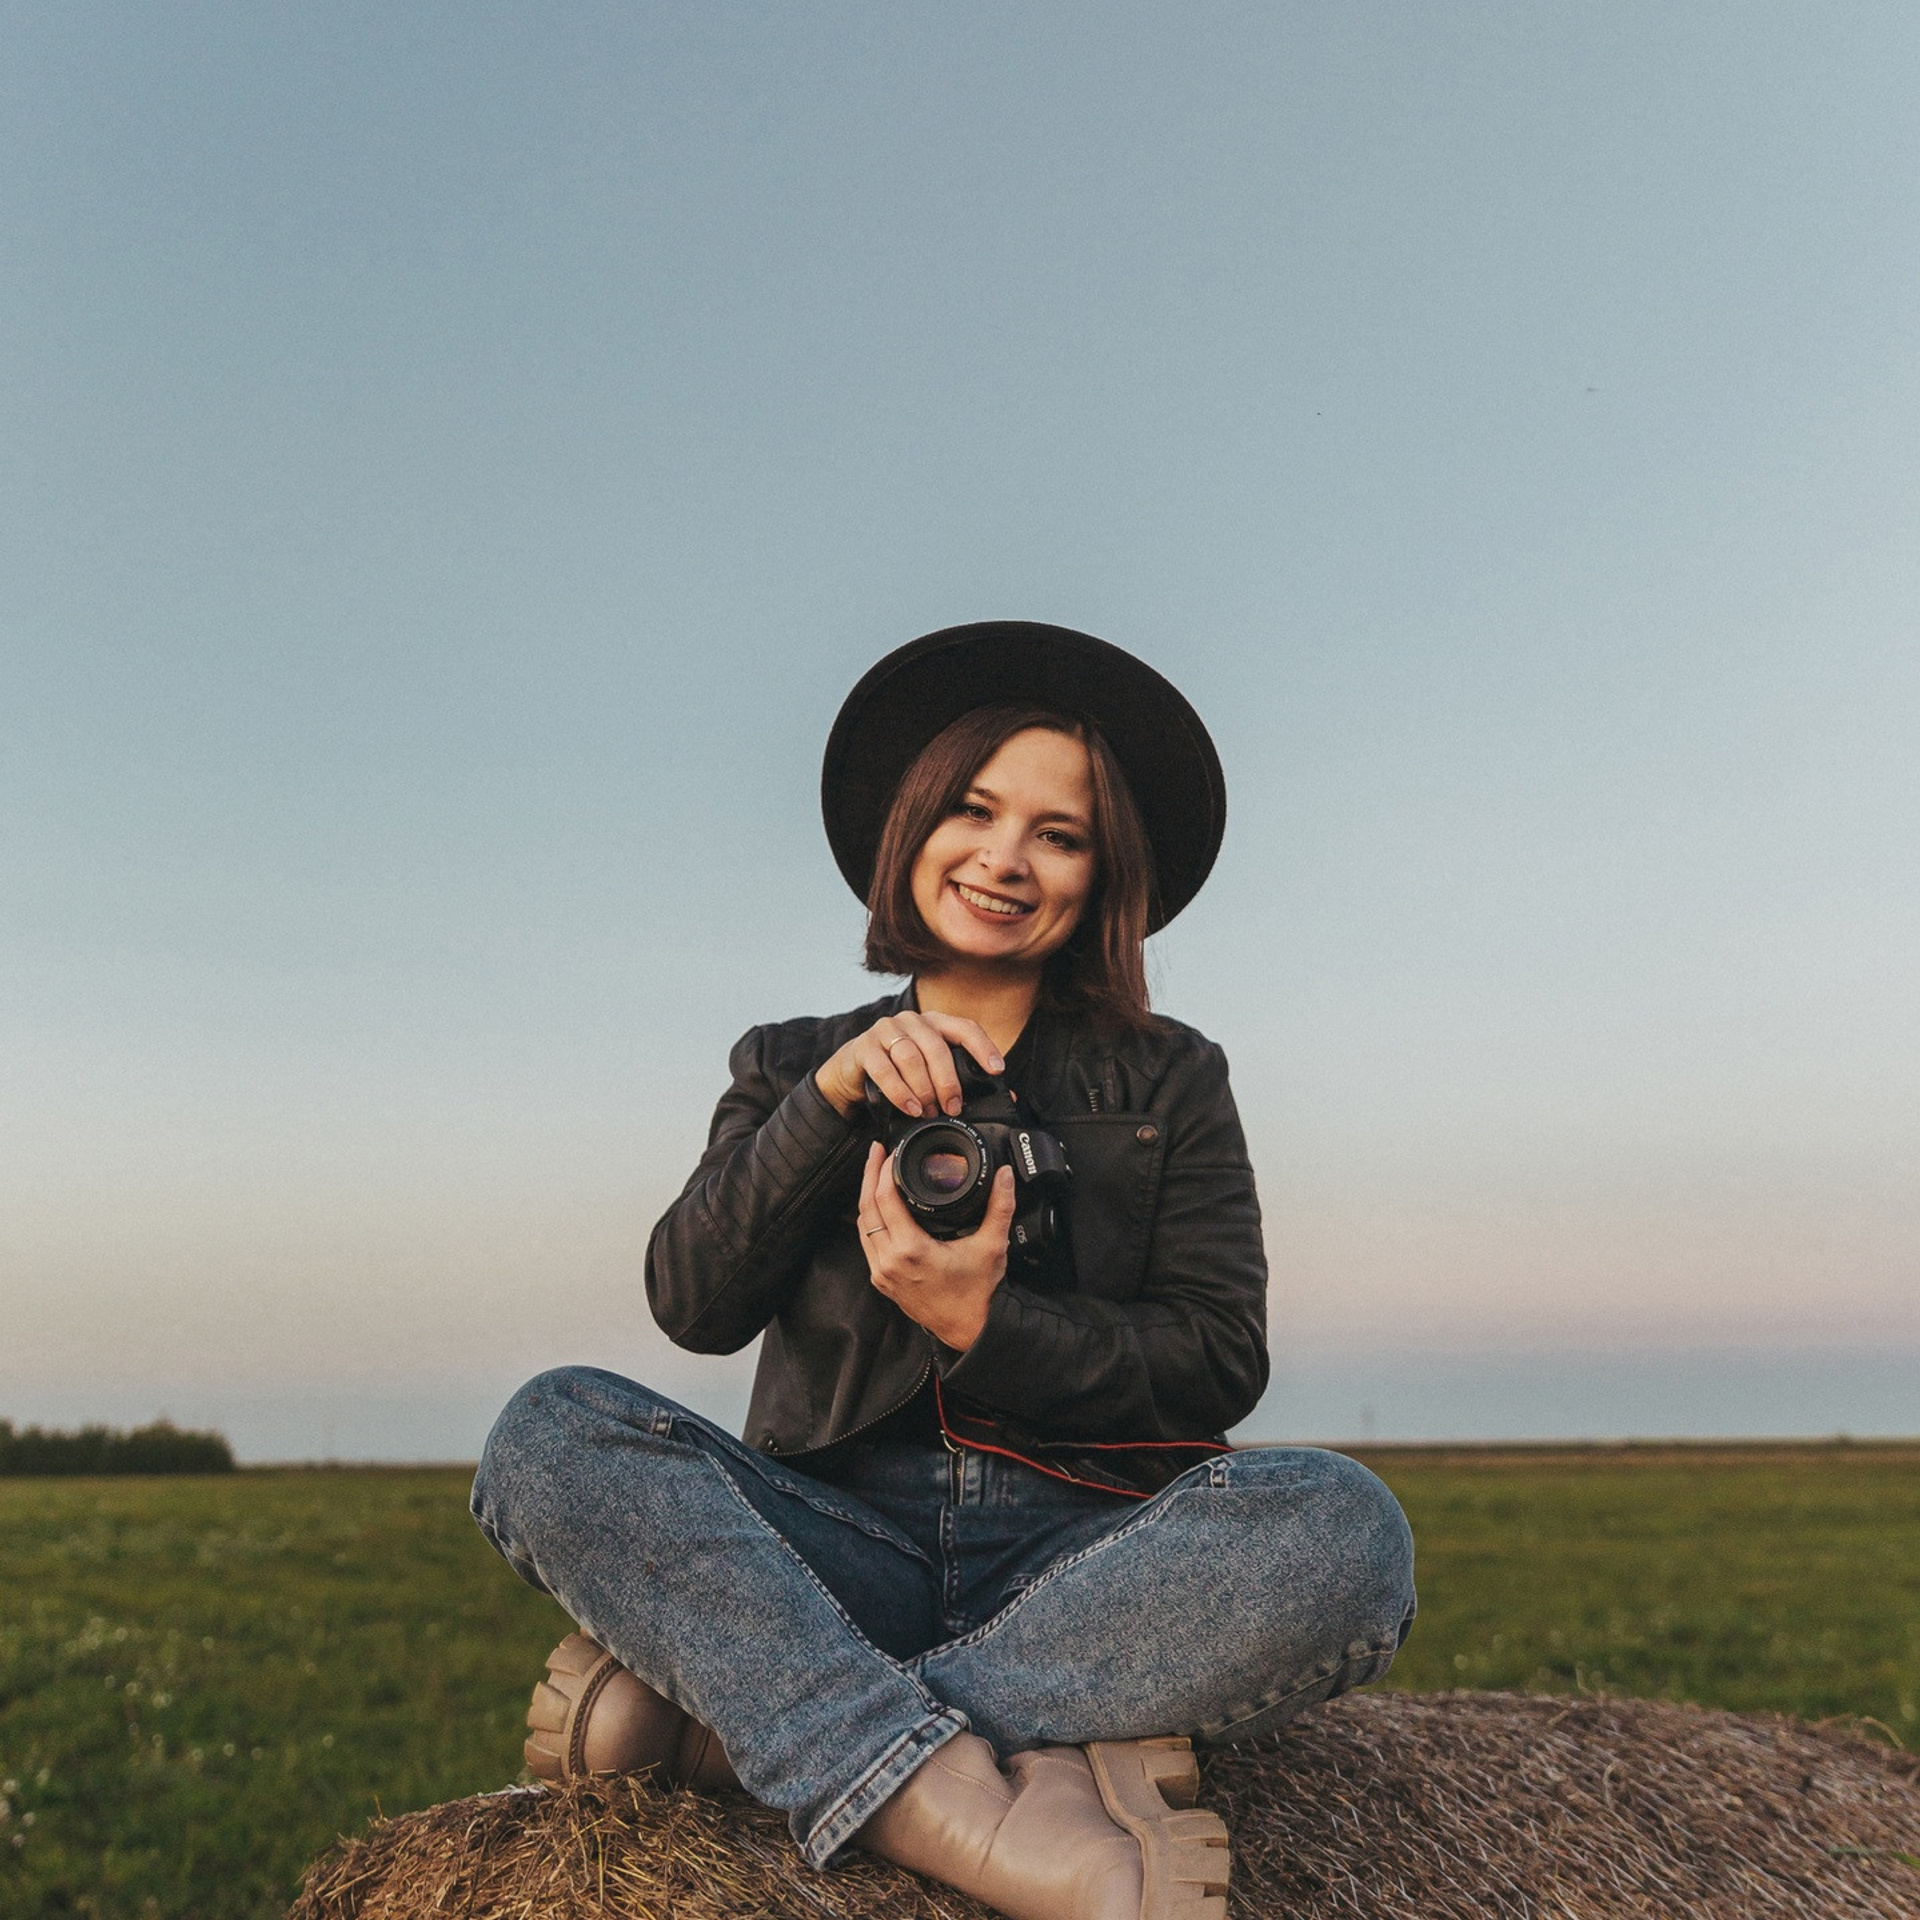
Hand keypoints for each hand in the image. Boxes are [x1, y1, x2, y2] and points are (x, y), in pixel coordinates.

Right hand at [815, 1009, 1005, 1120]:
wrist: (853, 1071)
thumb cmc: (900, 1071)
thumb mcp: (931, 1073)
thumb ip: (963, 1080)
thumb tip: (1008, 1096)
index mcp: (935, 1023)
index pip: (965, 1027)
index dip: (983, 1047)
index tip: (997, 1069)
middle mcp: (912, 1021)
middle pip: (936, 1046)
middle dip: (948, 1081)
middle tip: (952, 1107)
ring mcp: (886, 1030)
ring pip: (911, 1056)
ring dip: (923, 1088)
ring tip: (928, 1111)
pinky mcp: (864, 1046)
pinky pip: (884, 1068)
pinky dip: (900, 1092)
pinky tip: (910, 1107)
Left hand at [856, 1141, 1013, 1351]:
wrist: (970, 1329)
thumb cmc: (978, 1293)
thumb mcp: (993, 1245)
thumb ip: (1000, 1206)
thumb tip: (1004, 1175)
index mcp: (911, 1250)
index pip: (884, 1199)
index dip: (882, 1170)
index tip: (889, 1152)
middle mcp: (890, 1262)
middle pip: (866, 1208)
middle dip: (869, 1176)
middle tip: (876, 1152)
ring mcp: (883, 1274)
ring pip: (863, 1226)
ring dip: (867, 1198)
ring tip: (875, 1175)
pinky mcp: (883, 1281)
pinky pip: (868, 1243)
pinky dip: (871, 1220)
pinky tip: (879, 1208)